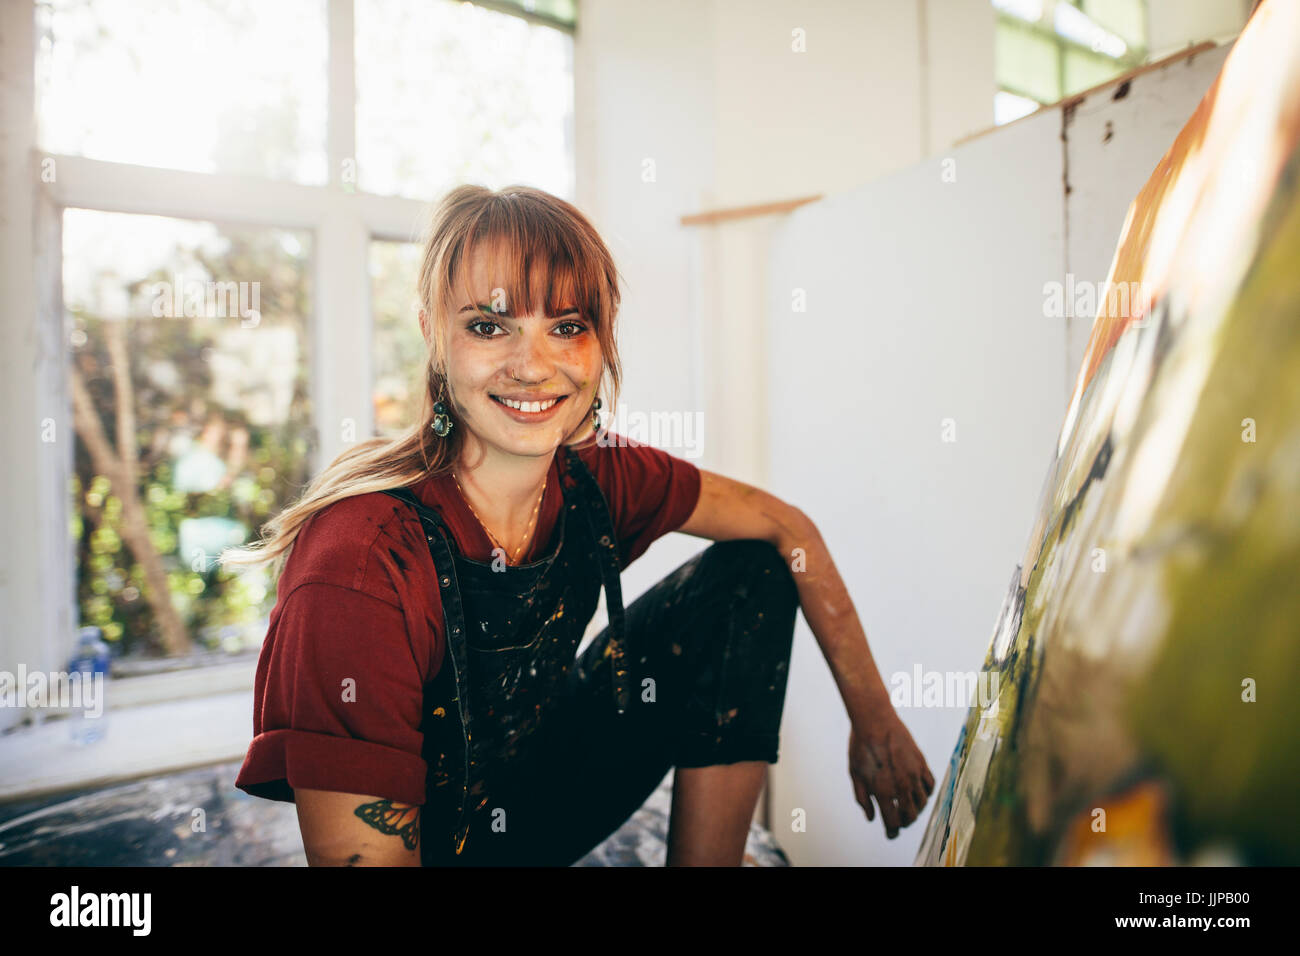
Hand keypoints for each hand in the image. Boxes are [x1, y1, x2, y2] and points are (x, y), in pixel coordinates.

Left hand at [848, 712, 934, 838]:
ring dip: (915, 809)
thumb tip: (872, 818)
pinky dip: (926, 793)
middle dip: (904, 822)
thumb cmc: (860, 747)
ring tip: (907, 806)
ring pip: (922, 803)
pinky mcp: (921, 763)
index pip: (893, 823)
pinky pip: (930, 785)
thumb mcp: (855, 774)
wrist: (875, 721)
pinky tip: (918, 791)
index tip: (891, 833)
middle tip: (898, 820)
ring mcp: (914, 775)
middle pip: (910, 816)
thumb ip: (863, 799)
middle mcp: (901, 786)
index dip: (892, 832)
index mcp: (883, 792)